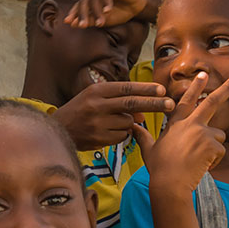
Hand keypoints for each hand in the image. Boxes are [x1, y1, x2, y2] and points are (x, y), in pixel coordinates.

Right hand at [52, 82, 173, 149]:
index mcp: (97, 91)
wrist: (58, 129)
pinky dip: (121, 134)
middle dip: (154, 104)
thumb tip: (143, 115)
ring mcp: (97, 123)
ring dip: (128, 123)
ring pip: (128, 122)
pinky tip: (107, 132)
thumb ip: (119, 102)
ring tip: (111, 122)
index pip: (126, 88)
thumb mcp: (96, 99)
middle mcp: (97, 105)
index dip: (146, 89)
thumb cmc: (80, 110)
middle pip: (132, 104)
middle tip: (170, 104)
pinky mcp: (99, 139)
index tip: (162, 89)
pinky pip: (121, 136)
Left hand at [62, 0, 156, 27]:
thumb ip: (92, 21)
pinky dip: (107, 2)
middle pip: (84, 2)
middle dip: (82, 14)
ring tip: (100, 23)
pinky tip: (108, 10)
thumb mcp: (105, 20)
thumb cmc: (121, 13)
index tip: (68, 23)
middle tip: (83, 26)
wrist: (138, 6)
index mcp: (91, 0)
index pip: (79, 6)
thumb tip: (76, 24)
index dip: (73, 14)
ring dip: (97, 12)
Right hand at [138, 72, 228, 191]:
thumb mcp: (148, 150)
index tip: (203, 74)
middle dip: (226, 89)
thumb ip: (142, 136)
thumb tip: (132, 127)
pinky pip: (220, 151)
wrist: (170, 183)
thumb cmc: (159, 169)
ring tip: (198, 160)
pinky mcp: (211, 144)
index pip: (186, 100)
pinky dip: (214, 160)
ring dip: (213, 147)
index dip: (195, 86)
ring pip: (218, 135)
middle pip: (211, 102)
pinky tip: (201, 166)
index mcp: (176, 123)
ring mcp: (202, 132)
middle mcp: (190, 124)